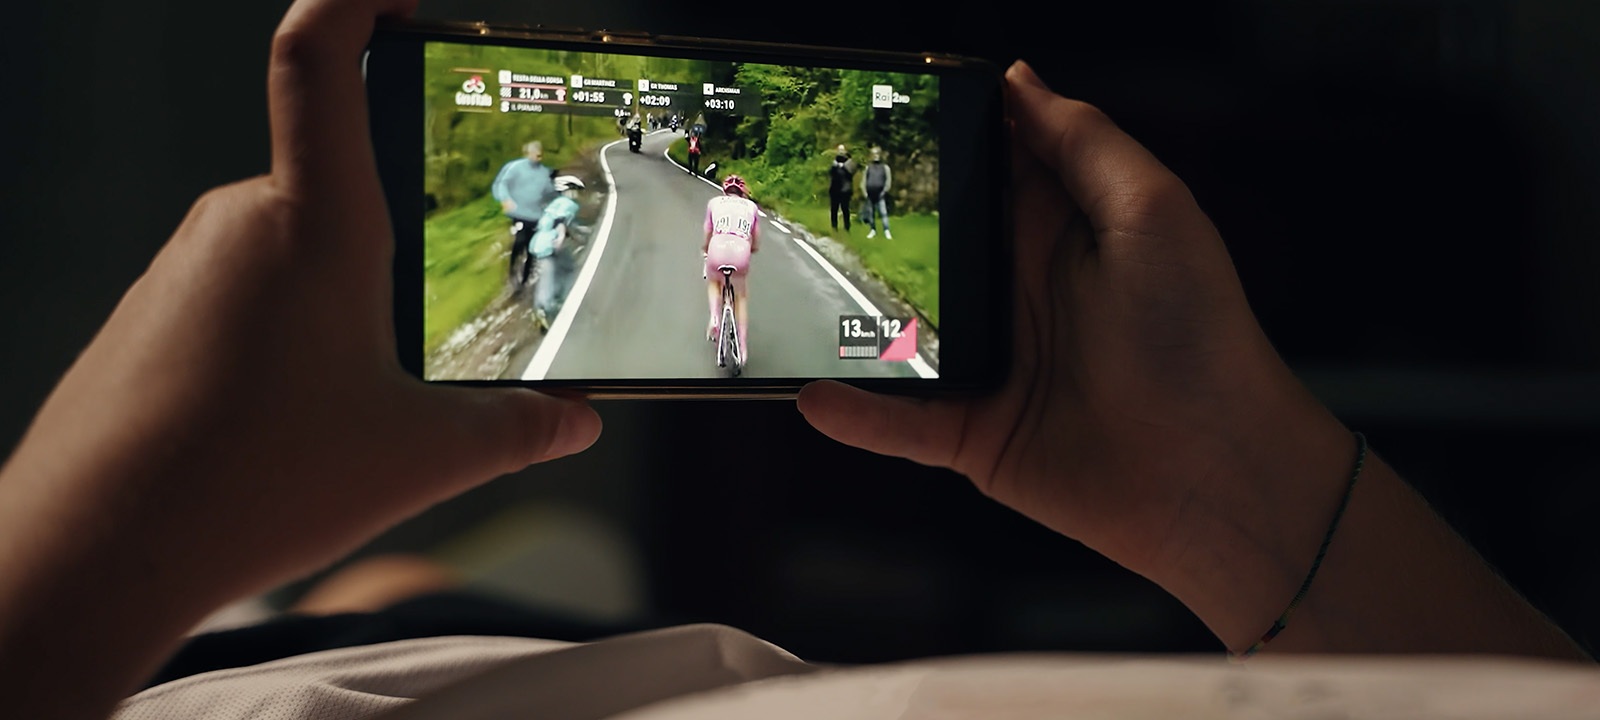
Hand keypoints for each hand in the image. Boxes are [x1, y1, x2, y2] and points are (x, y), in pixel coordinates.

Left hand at [1, 0, 599, 628]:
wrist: (90, 554)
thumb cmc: (249, 488)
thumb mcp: (421, 458)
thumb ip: (515, 428)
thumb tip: (575, 421)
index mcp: (315, 225)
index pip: (320, 61)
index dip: (357, 0)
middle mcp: (240, 222)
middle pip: (333, 188)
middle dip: (392, 247)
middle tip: (427, 335)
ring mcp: (184, 267)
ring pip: (289, 252)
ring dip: (338, 306)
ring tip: (355, 407)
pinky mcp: (152, 316)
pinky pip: (239, 296)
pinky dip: (284, 339)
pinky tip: (293, 424)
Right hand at [799, 62, 1345, 587]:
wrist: (1217, 472)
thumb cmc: (1201, 336)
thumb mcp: (1152, 212)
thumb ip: (1083, 142)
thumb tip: (1019, 78)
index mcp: (1057, 233)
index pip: (983, 173)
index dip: (935, 142)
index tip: (873, 110)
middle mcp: (1016, 294)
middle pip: (924, 248)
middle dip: (868, 226)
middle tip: (806, 199)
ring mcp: (992, 365)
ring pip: (898, 335)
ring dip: (849, 320)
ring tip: (789, 294)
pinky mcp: (976, 434)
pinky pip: (901, 422)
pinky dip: (859, 413)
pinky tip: (815, 395)